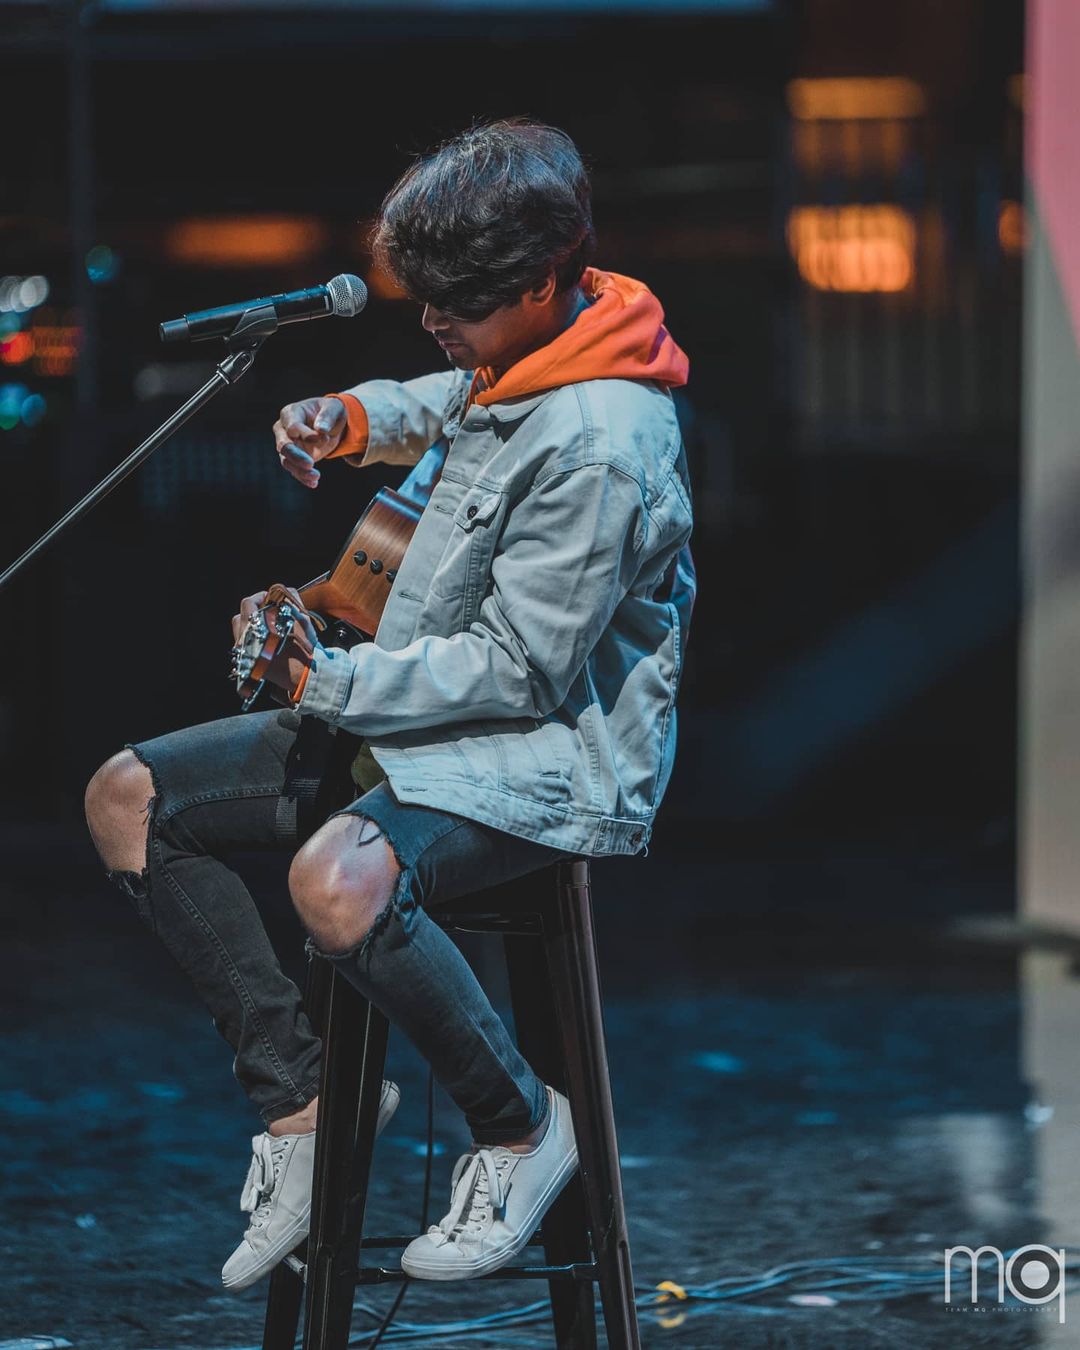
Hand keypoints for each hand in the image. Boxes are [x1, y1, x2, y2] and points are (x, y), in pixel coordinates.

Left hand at [232, 586, 319, 700]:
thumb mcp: (302, 620)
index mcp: (256, 630)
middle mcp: (245, 642)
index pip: (248, 604)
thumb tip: (286, 592)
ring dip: (252, 623)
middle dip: (254, 610)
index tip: (271, 597)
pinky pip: (246, 643)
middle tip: (269, 609)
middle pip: (240, 617)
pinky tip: (269, 638)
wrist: (305, 677)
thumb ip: (292, 599)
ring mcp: (245, 653)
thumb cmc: (304, 650)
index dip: (260, 596)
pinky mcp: (249, 663)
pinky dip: (255, 636)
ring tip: (269, 624)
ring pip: (241, 631)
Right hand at [273, 396, 346, 488]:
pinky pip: (295, 470)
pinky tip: (313, 483)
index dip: (305, 434)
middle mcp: (283, 430)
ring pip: (287, 461)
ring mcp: (287, 446)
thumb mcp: (334, 408)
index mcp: (290, 413)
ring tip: (315, 476)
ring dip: (300, 470)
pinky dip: (303, 478)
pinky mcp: (294, 459)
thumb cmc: (330, 411)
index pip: (292, 426)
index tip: (324, 438)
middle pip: (284, 445)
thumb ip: (327, 416)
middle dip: (296, 456)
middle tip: (310, 464)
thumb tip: (320, 430)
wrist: (331, 424)